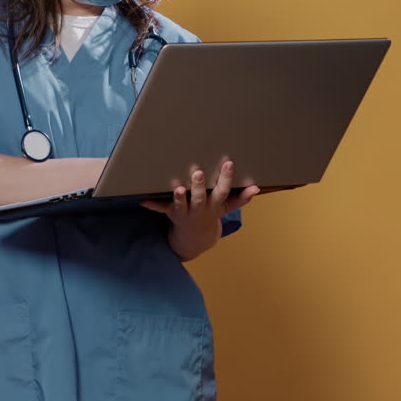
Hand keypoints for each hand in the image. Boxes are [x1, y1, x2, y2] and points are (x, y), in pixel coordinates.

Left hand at [141, 160, 259, 260]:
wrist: (195, 237)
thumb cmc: (211, 213)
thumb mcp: (226, 207)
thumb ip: (241, 198)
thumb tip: (256, 188)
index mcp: (214, 205)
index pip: (222, 190)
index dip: (226, 178)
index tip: (228, 163)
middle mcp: (200, 209)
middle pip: (200, 198)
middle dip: (198, 186)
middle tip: (197, 172)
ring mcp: (185, 212)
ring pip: (181, 205)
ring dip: (179, 197)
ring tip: (177, 188)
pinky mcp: (171, 213)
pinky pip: (161, 209)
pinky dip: (152, 205)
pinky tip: (143, 200)